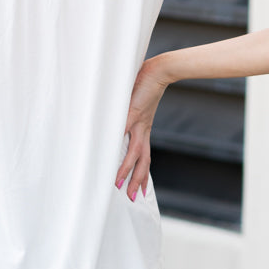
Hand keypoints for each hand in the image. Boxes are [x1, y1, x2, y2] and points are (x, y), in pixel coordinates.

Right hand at [115, 59, 169, 200]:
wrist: (160, 70)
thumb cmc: (145, 83)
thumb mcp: (136, 104)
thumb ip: (126, 113)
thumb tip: (116, 121)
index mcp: (143, 129)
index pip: (143, 157)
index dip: (141, 174)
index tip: (140, 191)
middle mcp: (142, 129)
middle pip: (141, 160)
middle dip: (136, 180)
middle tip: (132, 199)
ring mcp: (138, 122)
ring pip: (134, 152)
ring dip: (126, 170)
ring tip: (117, 184)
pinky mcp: (132, 112)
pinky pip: (121, 132)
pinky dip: (115, 144)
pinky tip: (107, 156)